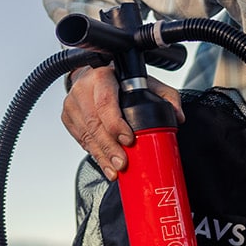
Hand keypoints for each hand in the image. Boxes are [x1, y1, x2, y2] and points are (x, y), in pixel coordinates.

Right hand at [60, 65, 184, 181]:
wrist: (93, 77)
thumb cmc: (120, 81)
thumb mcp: (146, 82)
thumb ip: (167, 96)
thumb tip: (178, 116)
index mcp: (102, 76)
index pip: (105, 102)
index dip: (115, 123)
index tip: (128, 139)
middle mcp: (83, 89)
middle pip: (94, 123)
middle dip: (109, 147)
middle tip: (123, 163)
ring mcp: (72, 104)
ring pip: (86, 135)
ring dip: (102, 155)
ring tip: (115, 170)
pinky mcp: (67, 118)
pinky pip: (80, 140)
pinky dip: (94, 154)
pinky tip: (105, 165)